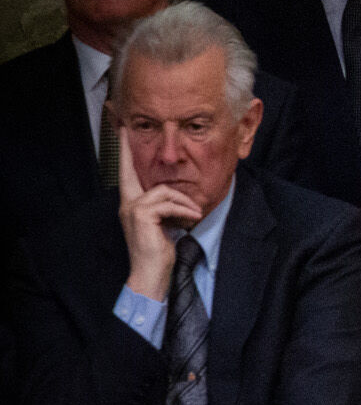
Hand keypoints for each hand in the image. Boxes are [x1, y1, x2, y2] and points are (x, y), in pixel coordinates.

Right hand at [117, 130, 201, 301]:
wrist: (150, 274)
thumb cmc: (158, 253)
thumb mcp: (163, 225)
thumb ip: (164, 208)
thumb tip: (179, 198)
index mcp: (131, 205)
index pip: (127, 175)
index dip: (123, 154)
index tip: (121, 132)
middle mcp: (126, 204)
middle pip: (131, 172)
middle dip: (126, 150)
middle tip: (124, 129)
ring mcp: (132, 209)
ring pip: (163, 191)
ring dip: (184, 201)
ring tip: (196, 213)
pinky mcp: (142, 215)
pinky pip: (168, 204)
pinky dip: (184, 210)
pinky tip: (194, 217)